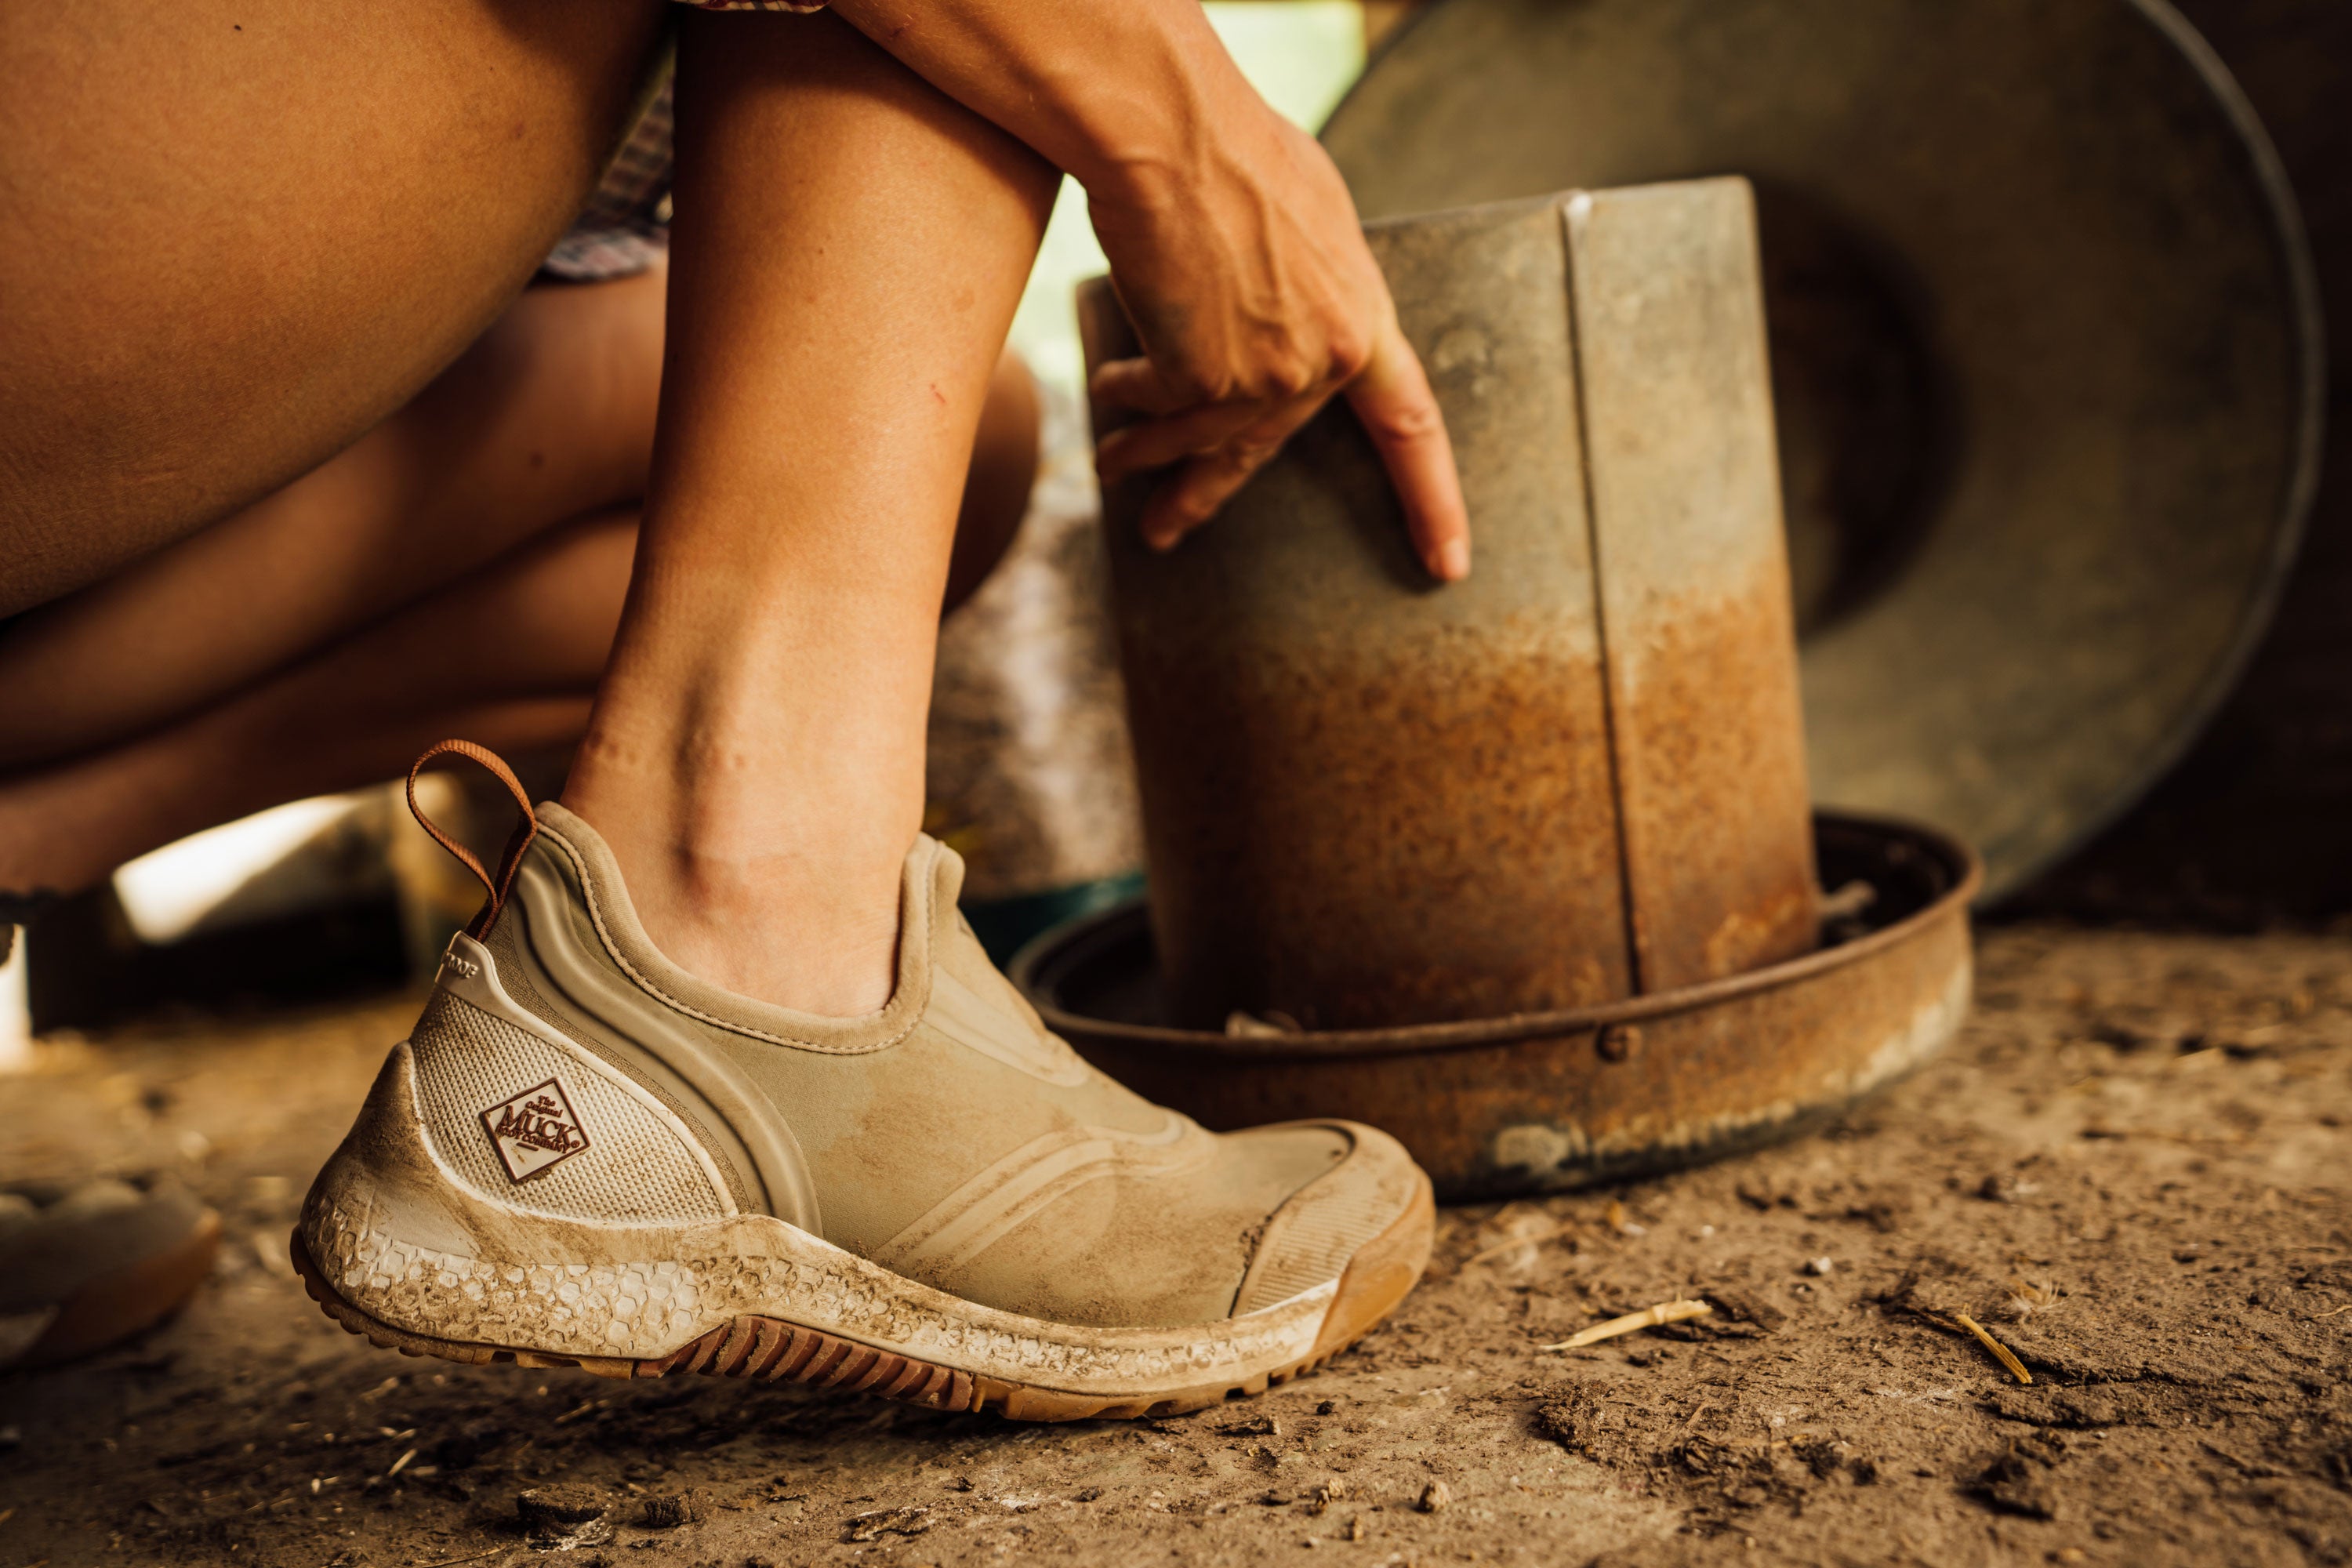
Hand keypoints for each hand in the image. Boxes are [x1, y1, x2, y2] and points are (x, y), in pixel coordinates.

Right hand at [1085, 112, 1469, 579]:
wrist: (1174, 135)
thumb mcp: (1313, 218)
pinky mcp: (1201, 378)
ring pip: (1200, 439)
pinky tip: (1110, 384)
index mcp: (1365, 320)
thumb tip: (1299, 314)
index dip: (1433, 499)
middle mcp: (1324, 360)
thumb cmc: (1234, 152)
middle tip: (1168, 530)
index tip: (1448, 563)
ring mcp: (1265, 376)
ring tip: (1114, 466)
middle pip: (1264, 449)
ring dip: (1146, 457)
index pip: (1411, 425)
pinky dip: (1128, 397)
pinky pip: (1157, 407)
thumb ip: (1316, 286)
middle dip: (1203, 495)